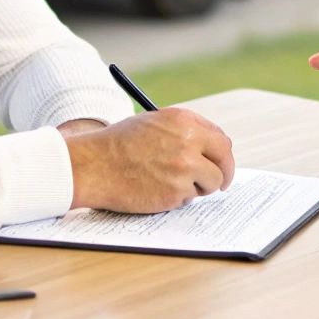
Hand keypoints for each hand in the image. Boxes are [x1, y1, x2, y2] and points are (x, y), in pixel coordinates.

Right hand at [64, 107, 235, 212]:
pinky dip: (179, 197)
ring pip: (212, 182)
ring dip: (198, 186)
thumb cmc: (118, 145)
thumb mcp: (153, 123)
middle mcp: (188, 141)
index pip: (219, 138)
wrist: (94, 165)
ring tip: (170, 183)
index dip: (220, 153)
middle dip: (225, 172)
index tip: (219, 162)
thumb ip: (183, 131)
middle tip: (221, 183)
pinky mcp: (177, 191)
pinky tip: (156, 189)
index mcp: (183, 120)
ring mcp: (184, 167)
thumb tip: (211, 147)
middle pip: (225, 159)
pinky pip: (190, 198)